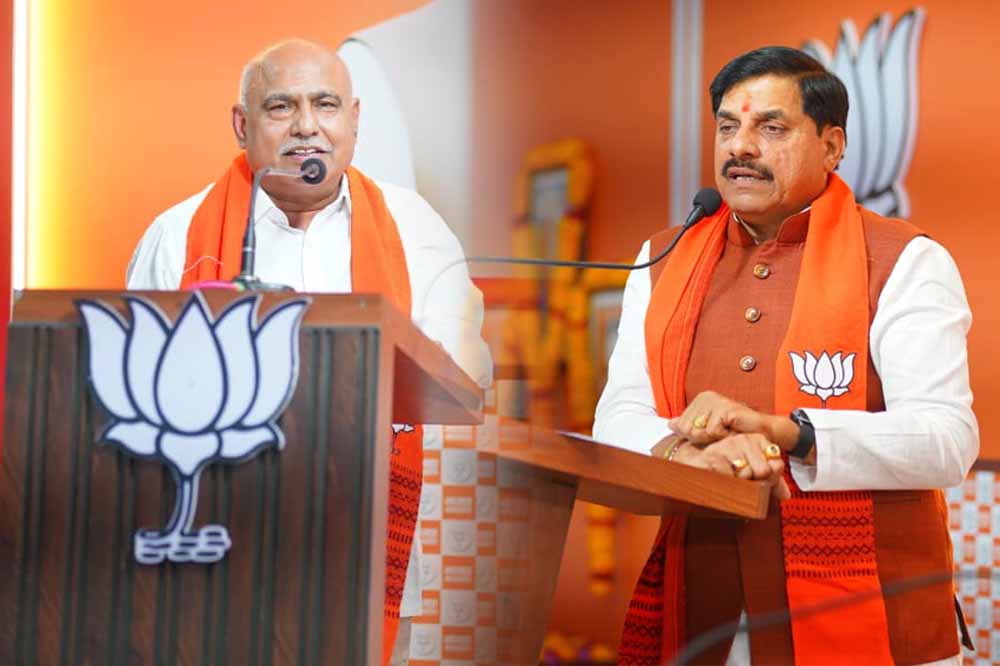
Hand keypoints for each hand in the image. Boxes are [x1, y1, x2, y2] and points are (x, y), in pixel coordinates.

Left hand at [669, 390, 798, 450]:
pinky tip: (732, 431)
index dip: (695, 437)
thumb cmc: (735, 432)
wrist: (761, 433)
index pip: (681, 426)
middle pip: (687, 429)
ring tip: (726, 432)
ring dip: (713, 439)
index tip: (712, 435)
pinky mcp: (724, 407)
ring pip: (697, 431)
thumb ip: (689, 427)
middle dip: (703, 439)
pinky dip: (723, 437)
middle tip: (720, 435)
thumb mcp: (708, 431)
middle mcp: (705, 397)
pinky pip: (712, 431)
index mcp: (699, 400)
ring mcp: (715, 400)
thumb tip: (669, 424)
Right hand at [672, 433, 790, 499]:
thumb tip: (786, 495)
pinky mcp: (712, 458)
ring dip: (738, 484)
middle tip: (739, 480)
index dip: (768, 479)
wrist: (693, 463)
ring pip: (745, 474)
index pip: (776, 465)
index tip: (755, 478)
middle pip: (762, 471)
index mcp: (756, 439)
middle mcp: (742, 439)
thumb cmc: (724, 468)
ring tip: (727, 479)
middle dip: (753, 482)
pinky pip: (729, 478)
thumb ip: (771, 482)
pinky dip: (726, 485)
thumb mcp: (751, 473)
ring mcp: (727, 446)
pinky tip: (719, 480)